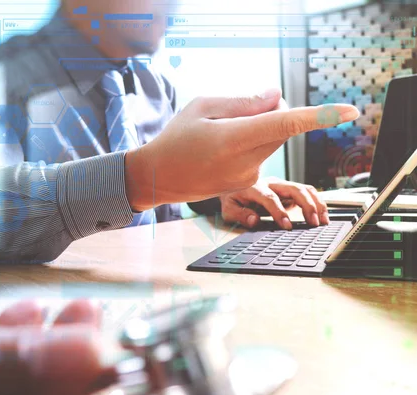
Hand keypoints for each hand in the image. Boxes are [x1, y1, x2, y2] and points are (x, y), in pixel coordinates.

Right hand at [124, 89, 359, 210]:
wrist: (158, 177)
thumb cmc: (176, 138)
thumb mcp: (201, 106)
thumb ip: (243, 102)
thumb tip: (276, 97)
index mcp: (232, 139)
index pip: (283, 124)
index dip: (319, 116)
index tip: (349, 113)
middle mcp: (244, 162)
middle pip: (282, 128)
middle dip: (274, 112)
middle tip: (242, 110)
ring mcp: (247, 177)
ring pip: (274, 142)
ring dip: (262, 129)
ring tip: (223, 134)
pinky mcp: (247, 184)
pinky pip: (263, 155)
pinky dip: (253, 144)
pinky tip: (222, 149)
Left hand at [220, 177, 329, 229]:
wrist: (235, 186)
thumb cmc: (233, 199)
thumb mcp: (229, 209)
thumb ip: (240, 214)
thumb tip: (254, 220)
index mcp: (254, 187)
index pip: (269, 197)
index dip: (279, 212)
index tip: (287, 226)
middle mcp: (270, 183)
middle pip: (293, 189)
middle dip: (306, 205)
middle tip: (313, 223)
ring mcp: (282, 185)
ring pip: (304, 189)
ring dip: (316, 204)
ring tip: (322, 221)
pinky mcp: (289, 189)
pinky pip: (307, 193)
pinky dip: (317, 203)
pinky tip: (322, 215)